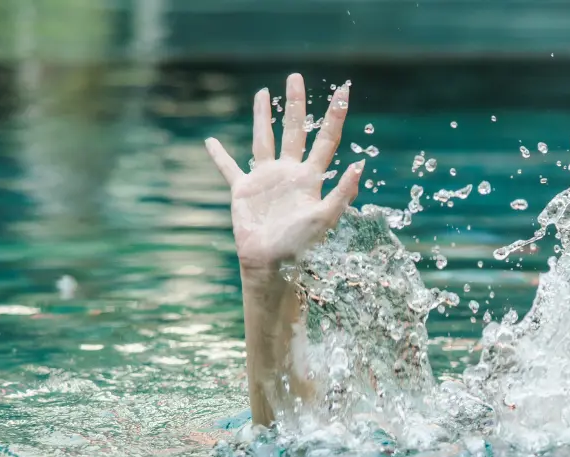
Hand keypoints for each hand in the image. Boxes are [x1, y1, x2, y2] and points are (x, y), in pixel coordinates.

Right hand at [205, 73, 363, 268]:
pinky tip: (210, 142)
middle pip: (295, 130)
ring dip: (263, 117)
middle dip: (295, 104)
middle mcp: (290, 173)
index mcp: (311, 177)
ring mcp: (266, 179)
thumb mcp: (325, 218)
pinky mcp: (244, 190)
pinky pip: (229, 168)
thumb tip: (359, 165)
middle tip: (295, 77)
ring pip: (265, 139)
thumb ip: (342, 192)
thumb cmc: (301, 246)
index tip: (343, 90)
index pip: (326, 139)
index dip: (335, 115)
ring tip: (263, 93)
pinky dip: (219, 156)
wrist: (272, 264)